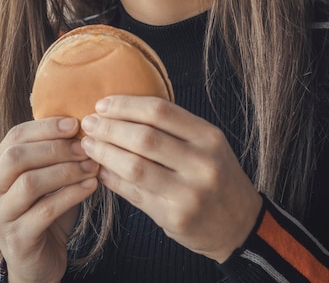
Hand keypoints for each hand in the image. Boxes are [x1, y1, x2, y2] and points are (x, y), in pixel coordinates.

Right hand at [0, 117, 98, 282]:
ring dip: (66, 170)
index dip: (45, 127)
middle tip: (85, 146)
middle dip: (56, 148)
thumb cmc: (45, 210)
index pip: (14, 136)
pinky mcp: (16, 239)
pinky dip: (72, 194)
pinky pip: (46, 209)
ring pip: (31, 182)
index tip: (75, 123)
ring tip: (92, 166)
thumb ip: (54, 152)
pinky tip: (92, 186)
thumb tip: (82, 122)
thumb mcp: (46, 177)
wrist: (39, 261)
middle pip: (17, 157)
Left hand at [80, 96, 261, 262]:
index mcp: (208, 136)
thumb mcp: (206, 144)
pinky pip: (134, 193)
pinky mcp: (175, 217)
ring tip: (88, 145)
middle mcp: (201, 163)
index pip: (159, 111)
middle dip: (109, 128)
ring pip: (135, 166)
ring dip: (105, 153)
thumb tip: (119, 112)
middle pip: (144, 137)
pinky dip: (112, 180)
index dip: (126, 105)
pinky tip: (100, 171)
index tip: (103, 104)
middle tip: (89, 123)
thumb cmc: (215, 175)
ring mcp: (189, 193)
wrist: (240, 224)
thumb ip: (172, 128)